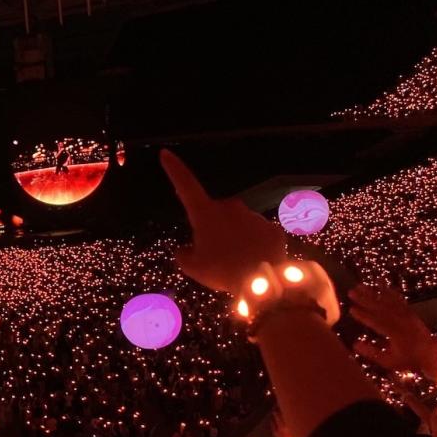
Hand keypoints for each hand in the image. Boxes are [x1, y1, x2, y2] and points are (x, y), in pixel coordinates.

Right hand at [160, 150, 287, 293]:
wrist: (262, 282)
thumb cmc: (221, 271)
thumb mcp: (192, 267)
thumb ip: (183, 254)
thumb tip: (184, 249)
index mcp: (205, 213)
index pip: (185, 185)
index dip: (174, 169)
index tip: (166, 153)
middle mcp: (229, 208)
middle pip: (215, 214)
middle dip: (213, 228)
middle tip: (213, 254)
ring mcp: (253, 216)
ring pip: (238, 224)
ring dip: (234, 238)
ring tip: (235, 263)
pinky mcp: (271, 229)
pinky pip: (257, 235)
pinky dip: (254, 246)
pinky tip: (254, 263)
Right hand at [348, 284, 436, 375]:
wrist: (432, 353)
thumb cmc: (409, 359)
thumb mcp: (389, 361)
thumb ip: (372, 353)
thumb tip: (354, 344)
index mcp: (395, 333)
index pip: (376, 322)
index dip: (363, 315)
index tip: (351, 309)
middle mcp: (401, 321)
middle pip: (380, 307)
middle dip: (364, 299)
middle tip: (351, 292)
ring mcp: (407, 314)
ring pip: (387, 301)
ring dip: (373, 292)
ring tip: (360, 285)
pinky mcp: (410, 311)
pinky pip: (398, 299)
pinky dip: (389, 291)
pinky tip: (381, 285)